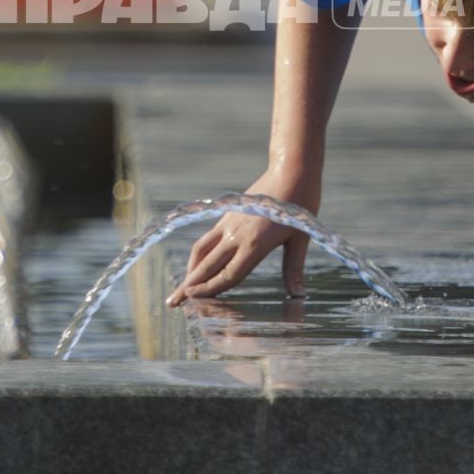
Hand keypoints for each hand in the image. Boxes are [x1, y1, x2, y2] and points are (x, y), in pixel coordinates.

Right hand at [165, 176, 313, 305]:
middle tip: (172, 303)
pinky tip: (197, 263)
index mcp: (254, 245)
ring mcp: (229, 224)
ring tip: (182, 287)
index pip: (227, 275)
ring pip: (202, 251)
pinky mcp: (227, 215)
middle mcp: (236, 236)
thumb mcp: (300, 238)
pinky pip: (207, 238)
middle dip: (188, 287)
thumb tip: (299, 295)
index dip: (209, 290)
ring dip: (190, 270)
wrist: (290, 171)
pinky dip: (198, 254)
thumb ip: (293, 268)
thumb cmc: (300, 205)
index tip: (193, 300)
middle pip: (207, 266)